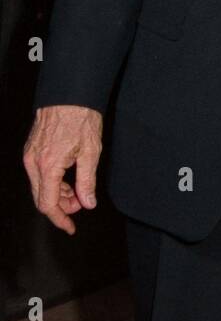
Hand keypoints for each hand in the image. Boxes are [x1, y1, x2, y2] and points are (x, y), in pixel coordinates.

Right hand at [23, 105, 103, 235]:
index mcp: (48, 166)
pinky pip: (38, 174)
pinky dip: (52, 182)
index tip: (70, 227)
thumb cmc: (81, 118)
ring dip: (58, 195)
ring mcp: (30, 155)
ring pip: (40, 187)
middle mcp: (33, 162)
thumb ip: (87, 181)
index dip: (60, 219)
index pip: (48, 204)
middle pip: (41, 198)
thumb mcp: (91, 152)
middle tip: (81, 205)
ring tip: (78, 192)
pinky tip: (68, 179)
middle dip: (61, 207)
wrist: (69, 94)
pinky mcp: (31, 149)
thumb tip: (88, 202)